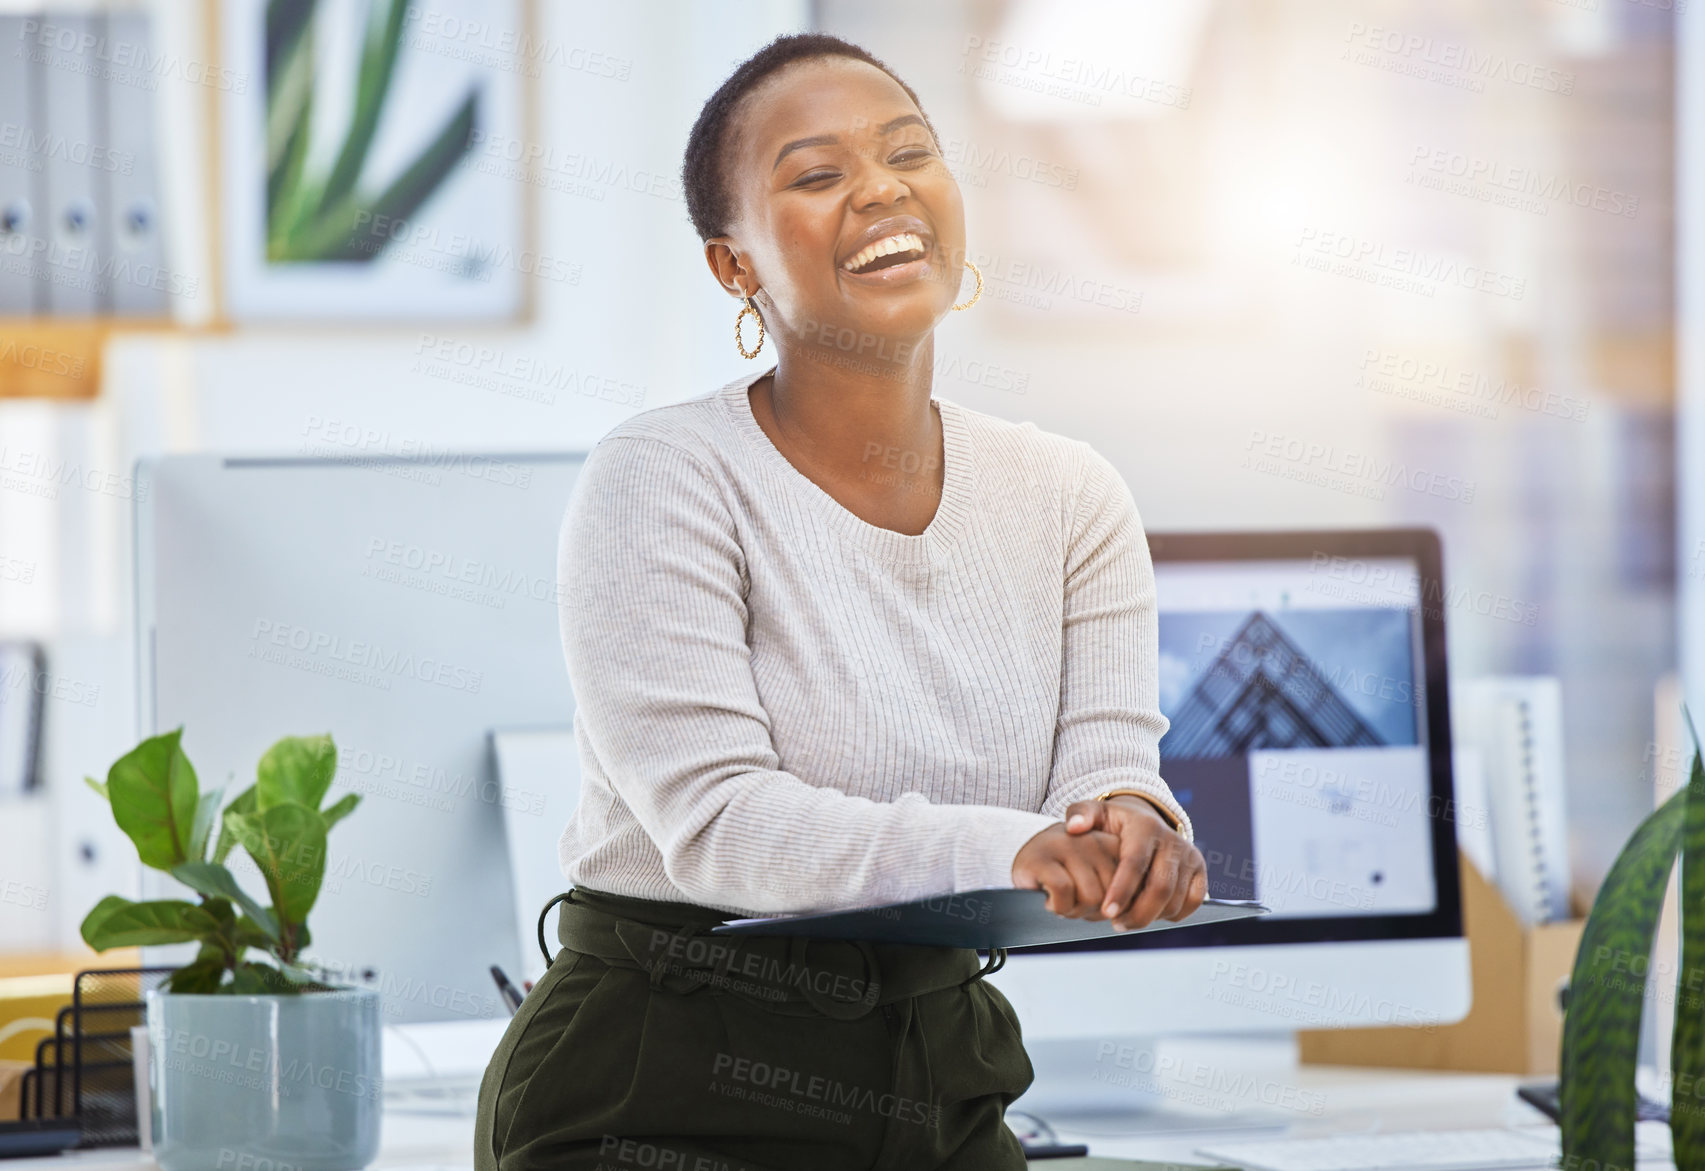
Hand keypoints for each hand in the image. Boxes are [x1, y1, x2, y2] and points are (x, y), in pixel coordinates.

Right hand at [1010, 823, 1123, 918]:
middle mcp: (1093, 838)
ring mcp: (1066, 844)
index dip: (1114, 907)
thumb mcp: (1100, 879)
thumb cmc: (1066, 876)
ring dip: (1074, 910)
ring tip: (1061, 899)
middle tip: (1074, 901)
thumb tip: (1132, 912)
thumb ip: (1122, 888)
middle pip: (1112, 896)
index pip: (1132, 888)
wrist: (1026, 864)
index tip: (1097, 902)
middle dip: (1091, 910)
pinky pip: (1063, 889)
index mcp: (1113, 843)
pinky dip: (1057, 904)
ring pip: (1090, 896)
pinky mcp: (1041, 856)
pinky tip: (1048, 898)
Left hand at [1063, 796, 1206, 930]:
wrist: (1145, 822)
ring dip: (1151, 917)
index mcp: (1145, 826)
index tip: (1107, 912)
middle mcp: (1172, 840)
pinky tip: (1151, 914)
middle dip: (1137, 913)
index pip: (1135, 863)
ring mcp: (1189, 855)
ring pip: (1175, 899)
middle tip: (1116, 923)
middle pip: (1160, 888)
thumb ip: (1080, 814)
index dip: (1121, 890)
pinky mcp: (1199, 870)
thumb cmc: (1115, 823)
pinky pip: (1193, 901)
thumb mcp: (1096, 813)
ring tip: (1127, 920)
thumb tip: (1074, 826)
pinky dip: (1173, 914)